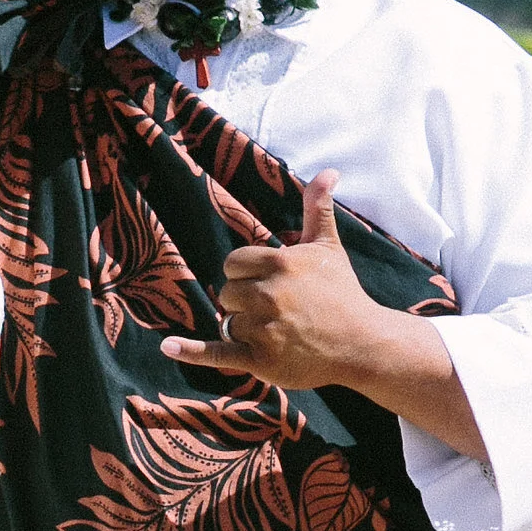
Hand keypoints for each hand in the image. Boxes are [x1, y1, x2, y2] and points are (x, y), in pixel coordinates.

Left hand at [188, 172, 490, 464]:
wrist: (363, 344)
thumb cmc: (342, 293)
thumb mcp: (328, 247)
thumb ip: (317, 208)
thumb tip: (328, 170)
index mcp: (280, 263)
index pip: (233, 264)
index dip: (247, 275)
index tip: (271, 285)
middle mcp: (269, 294)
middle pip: (227, 293)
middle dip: (246, 302)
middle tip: (280, 312)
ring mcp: (264, 329)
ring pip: (228, 322)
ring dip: (246, 329)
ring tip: (281, 332)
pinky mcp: (261, 359)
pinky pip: (217, 350)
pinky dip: (191, 351)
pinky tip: (168, 348)